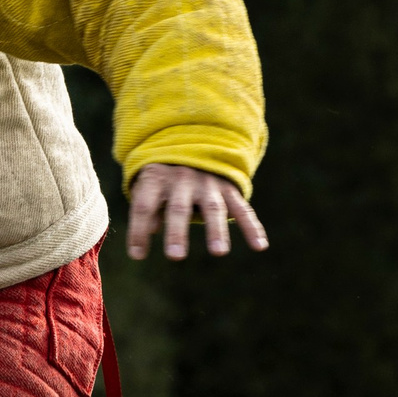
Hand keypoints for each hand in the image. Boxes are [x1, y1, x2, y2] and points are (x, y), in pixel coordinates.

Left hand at [126, 164, 268, 261]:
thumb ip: (148, 207)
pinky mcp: (229, 189)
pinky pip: (242, 209)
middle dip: (177, 232)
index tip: (137, 255)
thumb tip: (151, 230)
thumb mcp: (148, 185)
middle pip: (178, 208)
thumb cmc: (163, 175)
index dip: (139, 230)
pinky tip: (260, 246)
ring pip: (212, 208)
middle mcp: (182, 179)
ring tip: (219, 252)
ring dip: (216, 230)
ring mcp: (208, 184)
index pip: (144, 206)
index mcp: (156, 178)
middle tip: (175, 256)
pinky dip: (252, 227)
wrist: (193, 139)